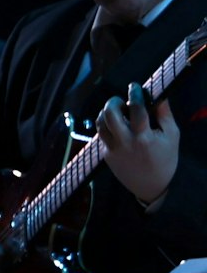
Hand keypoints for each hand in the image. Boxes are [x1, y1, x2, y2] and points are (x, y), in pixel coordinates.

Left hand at [99, 82, 179, 206]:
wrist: (153, 185)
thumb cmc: (166, 159)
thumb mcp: (172, 136)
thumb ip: (164, 114)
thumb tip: (158, 94)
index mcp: (144, 138)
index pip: (136, 109)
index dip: (134, 94)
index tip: (134, 86)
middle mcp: (125, 143)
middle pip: (109, 114)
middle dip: (113, 102)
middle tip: (121, 100)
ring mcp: (112, 150)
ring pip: (100, 124)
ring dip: (106, 113)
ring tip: (117, 111)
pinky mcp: (105, 155)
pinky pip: (102, 135)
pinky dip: (107, 126)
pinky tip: (117, 125)